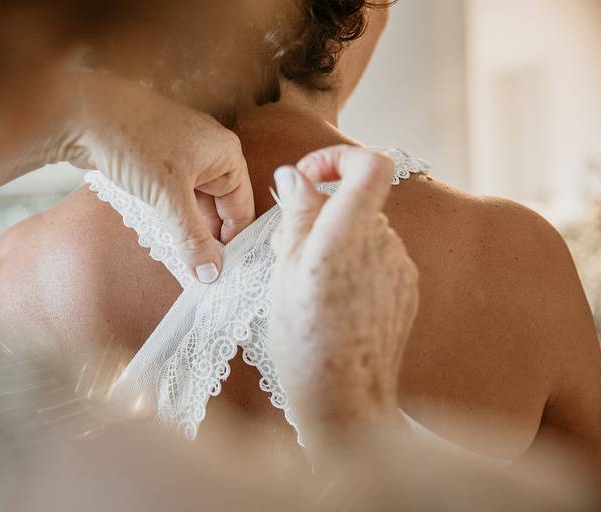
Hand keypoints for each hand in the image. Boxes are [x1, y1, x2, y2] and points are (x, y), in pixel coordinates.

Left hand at [67, 73, 253, 282]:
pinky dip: (171, 217)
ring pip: (195, 204)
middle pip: (219, 208)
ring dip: (188, 230)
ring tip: (182, 261)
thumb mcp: (169, 197)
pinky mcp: (158, 162)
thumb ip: (192, 238)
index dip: (234, 241)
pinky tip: (163, 238)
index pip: (241, 208)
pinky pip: (174, 197)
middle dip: (209, 239)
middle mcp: (209, 154)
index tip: (224, 272)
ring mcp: (183, 157)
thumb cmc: (134, 143)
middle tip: (201, 273)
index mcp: (226, 155)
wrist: (82, 114)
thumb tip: (210, 273)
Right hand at [268, 145, 418, 461]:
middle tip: (288, 245)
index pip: (371, 163)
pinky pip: (378, 257)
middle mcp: (383, 243)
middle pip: (358, 200)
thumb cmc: (304, 338)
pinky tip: (333, 298)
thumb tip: (295, 176)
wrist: (345, 397)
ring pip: (364, 230)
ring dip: (335, 240)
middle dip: (321, 212)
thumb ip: (297, 214)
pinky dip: (354, 263)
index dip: (339, 158)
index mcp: (347, 234)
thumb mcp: (286, 270)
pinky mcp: (407, 287)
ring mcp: (400, 266)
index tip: (310, 178)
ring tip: (307, 280)